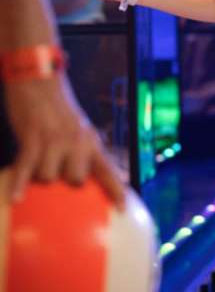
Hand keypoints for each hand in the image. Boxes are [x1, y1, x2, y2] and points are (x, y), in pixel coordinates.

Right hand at [4, 77, 125, 209]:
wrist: (39, 83)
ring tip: (36, 164)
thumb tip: (81, 180)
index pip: (108, 170)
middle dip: (67, 183)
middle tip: (59, 173)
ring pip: (49, 177)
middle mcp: (77, 142)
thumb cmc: (58, 112)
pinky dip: (20, 184)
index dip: (116, 190)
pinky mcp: (33, 138)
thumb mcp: (79, 131)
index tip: (122, 209)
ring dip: (40, 178)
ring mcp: (55, 140)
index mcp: (91, 142)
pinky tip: (15, 198)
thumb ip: (83, 154)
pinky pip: (26, 168)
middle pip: (77, 180)